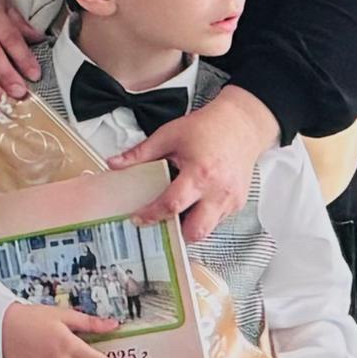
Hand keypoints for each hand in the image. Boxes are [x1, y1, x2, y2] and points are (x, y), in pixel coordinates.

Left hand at [115, 84, 280, 245]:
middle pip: (197, 231)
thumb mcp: (168, 136)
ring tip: (176, 213)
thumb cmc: (208, 128)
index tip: (138, 218)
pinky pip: (218, 220)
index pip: (172, 205)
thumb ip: (140, 153)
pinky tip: (193, 204)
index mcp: (200, 174)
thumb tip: (114, 164)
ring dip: (190, 226)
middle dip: (176, 233)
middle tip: (159, 223)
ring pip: (208, 229)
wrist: (241, 124)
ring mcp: (232, 199)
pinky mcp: (238, 202)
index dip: (152, 215)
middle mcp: (219, 191)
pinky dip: (203, 217)